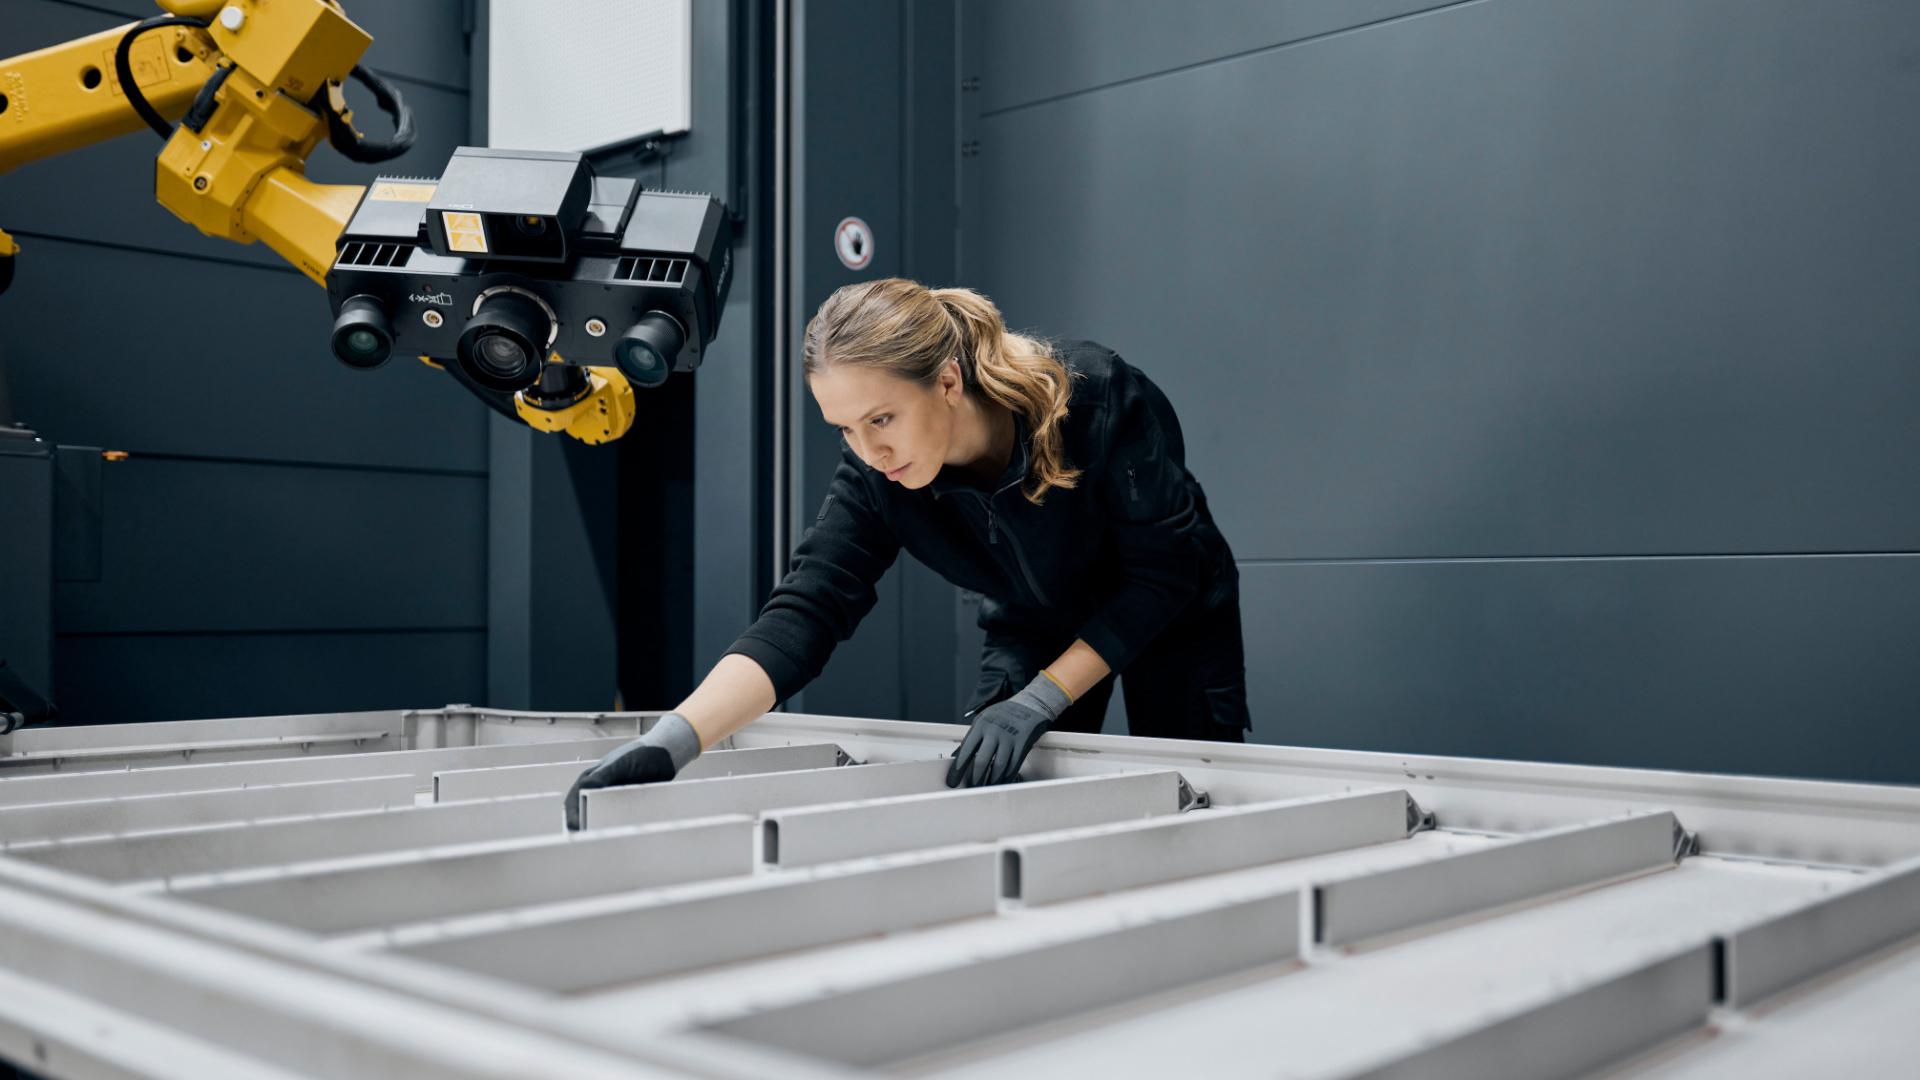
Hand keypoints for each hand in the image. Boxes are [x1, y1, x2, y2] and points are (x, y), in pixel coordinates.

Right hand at [563, 713, 702, 829]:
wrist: (666, 756)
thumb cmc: (641, 754)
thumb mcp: (621, 764)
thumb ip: (603, 776)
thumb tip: (583, 787)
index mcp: (591, 778)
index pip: (574, 799)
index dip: (572, 815)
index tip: (575, 829)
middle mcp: (599, 789)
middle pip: (585, 812)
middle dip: (584, 826)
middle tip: (587, 842)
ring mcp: (613, 797)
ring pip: (601, 817)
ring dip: (601, 829)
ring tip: (604, 843)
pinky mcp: (628, 804)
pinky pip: (620, 818)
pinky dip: (618, 827)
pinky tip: (623, 836)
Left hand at [947, 673, 1071, 787]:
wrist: (1029, 704)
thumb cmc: (1003, 714)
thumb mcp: (983, 720)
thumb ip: (971, 738)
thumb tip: (957, 756)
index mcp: (981, 725)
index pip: (965, 751)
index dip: (957, 769)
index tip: (952, 781)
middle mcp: (994, 732)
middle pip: (982, 761)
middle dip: (975, 779)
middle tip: (971, 788)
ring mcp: (1009, 738)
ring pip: (998, 766)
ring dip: (991, 781)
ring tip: (986, 788)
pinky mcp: (1022, 744)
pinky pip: (1013, 766)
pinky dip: (1006, 776)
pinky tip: (1001, 781)